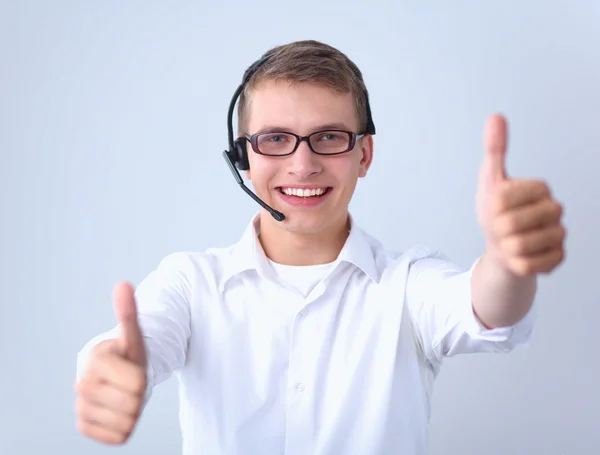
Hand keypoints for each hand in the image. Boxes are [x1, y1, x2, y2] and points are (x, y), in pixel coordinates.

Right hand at [75, 282, 147, 444]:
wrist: (114, 374)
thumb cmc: (128, 353)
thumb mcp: (134, 334)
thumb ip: (128, 312)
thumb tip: (123, 284)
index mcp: (95, 359)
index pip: (139, 383)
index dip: (144, 377)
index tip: (134, 368)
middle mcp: (83, 384)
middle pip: (134, 404)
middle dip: (140, 395)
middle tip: (131, 383)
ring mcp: (82, 406)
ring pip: (126, 422)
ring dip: (133, 412)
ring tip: (125, 395)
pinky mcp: (84, 425)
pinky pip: (117, 436)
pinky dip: (123, 427)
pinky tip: (117, 410)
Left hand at [476, 114, 565, 276]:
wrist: (501, 246)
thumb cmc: (496, 212)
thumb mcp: (491, 180)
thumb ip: (495, 150)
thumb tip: (496, 116)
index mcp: (540, 188)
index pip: (504, 199)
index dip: (492, 206)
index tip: (495, 207)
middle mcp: (555, 209)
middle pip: (512, 224)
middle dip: (497, 229)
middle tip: (501, 228)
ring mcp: (559, 235)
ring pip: (520, 246)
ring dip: (505, 247)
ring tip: (509, 241)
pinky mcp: (558, 259)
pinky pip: (528, 266)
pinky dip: (515, 264)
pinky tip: (518, 256)